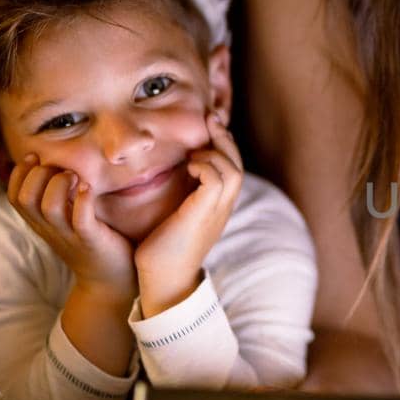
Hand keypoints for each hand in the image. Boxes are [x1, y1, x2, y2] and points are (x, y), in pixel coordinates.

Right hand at [7, 154, 134, 298]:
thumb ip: (57, 199)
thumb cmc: (91, 242)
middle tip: (61, 169)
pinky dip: (82, 200)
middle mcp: (50, 229)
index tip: (36, 158)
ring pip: (48, 207)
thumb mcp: (66, 221)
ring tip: (75, 178)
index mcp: (40, 223)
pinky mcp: (91, 241)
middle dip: (39, 174)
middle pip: (25, 198)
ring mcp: (69, 236)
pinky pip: (81, 219)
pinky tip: (88, 189)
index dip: (20, 172)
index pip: (14, 195)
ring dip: (59, 184)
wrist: (110, 281)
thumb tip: (52, 166)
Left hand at [135, 113, 244, 315]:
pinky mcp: (205, 213)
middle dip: (225, 138)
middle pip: (238, 164)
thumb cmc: (161, 252)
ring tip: (194, 151)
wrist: (162, 280)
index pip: (231, 168)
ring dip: (214, 152)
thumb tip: (170, 175)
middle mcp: (223, 208)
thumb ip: (179, 196)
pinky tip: (188, 166)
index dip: (223, 145)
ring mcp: (217, 211)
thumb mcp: (173, 216)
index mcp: (217, 208)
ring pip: (232, 169)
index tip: (209, 125)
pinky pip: (217, 178)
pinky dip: (204, 165)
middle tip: (210, 119)